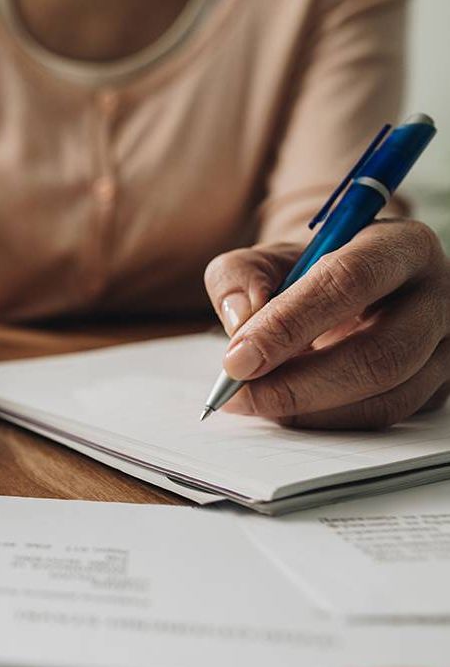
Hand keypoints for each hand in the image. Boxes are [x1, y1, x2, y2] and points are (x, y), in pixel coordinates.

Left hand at [204, 219, 449, 428]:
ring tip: (254, 401)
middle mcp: (435, 295)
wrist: (345, 288)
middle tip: (241, 393)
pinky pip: (383, 418)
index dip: (289, 324)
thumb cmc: (306, 272)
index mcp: (399, 246)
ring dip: (310, 410)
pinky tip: (285, 410)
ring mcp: (443, 347)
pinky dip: (327, 421)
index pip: (349, 282)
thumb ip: (238, 278)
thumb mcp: (263, 259)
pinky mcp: (435, 386)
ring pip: (385, 397)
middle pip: (378, 353)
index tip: (238, 358)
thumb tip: (241, 321)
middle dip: (298, 383)